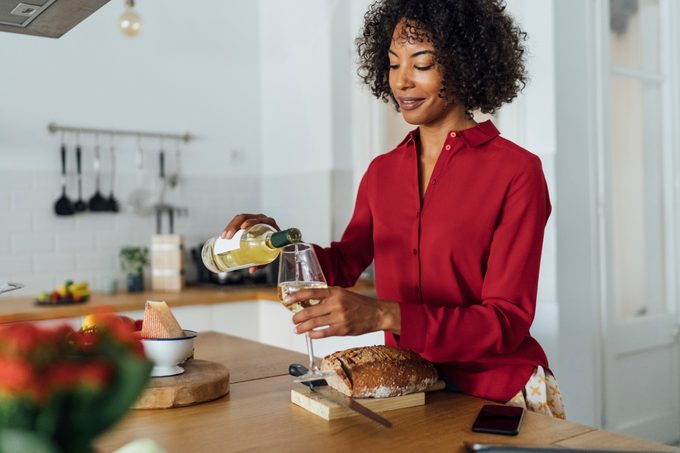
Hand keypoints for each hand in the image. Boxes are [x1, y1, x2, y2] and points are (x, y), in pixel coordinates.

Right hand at [221, 213, 279, 272]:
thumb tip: (251, 270)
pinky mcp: (247, 222)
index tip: (243, 228)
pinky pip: (237, 221)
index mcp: (269, 223)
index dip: (250, 221)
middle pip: (245, 217)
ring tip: (224, 237)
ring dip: (230, 226)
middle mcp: (261, 219)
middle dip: (234, 226)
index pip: (258, 219)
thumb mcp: (270, 255)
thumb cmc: (275, 247)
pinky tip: (225, 235)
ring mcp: (254, 219)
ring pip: (239, 219)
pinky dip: (230, 227)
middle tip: (228, 237)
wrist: (277, 242)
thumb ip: (262, 263)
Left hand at [284, 287, 400, 338]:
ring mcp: (339, 317)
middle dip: (297, 317)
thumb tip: (309, 302)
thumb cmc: (359, 303)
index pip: (311, 292)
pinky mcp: (343, 329)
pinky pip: (324, 333)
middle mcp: (336, 303)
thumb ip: (328, 297)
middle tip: (293, 319)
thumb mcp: (343, 294)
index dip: (296, 296)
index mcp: (335, 292)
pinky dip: (314, 334)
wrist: (377, 313)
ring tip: (297, 329)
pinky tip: (311, 334)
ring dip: (302, 327)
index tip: (287, 300)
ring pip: (314, 323)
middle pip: (309, 310)